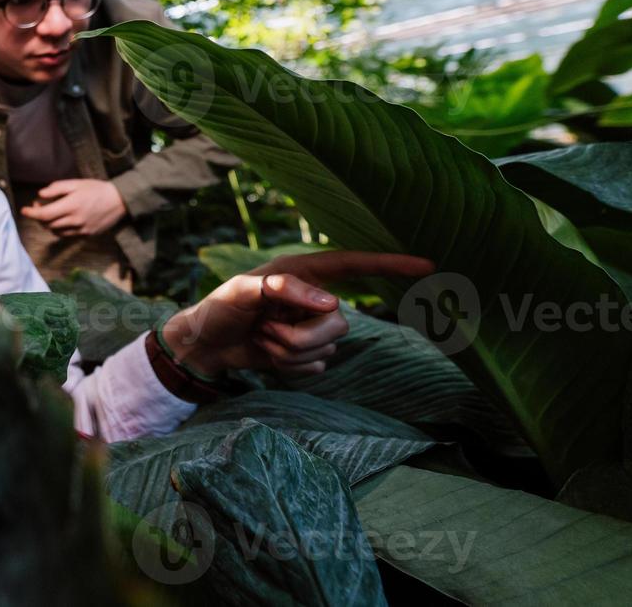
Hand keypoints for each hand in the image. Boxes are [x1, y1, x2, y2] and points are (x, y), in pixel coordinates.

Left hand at [20, 178, 126, 235]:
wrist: (119, 201)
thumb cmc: (97, 189)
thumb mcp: (76, 183)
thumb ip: (57, 188)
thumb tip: (40, 194)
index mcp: (71, 206)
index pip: (44, 215)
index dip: (31, 213)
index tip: (24, 210)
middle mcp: (75, 220)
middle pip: (47, 224)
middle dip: (38, 217)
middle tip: (38, 206)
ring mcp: (81, 229)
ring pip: (56, 232)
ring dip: (47, 224)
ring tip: (49, 213)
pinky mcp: (86, 235)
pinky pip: (66, 235)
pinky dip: (58, 229)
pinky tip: (60, 220)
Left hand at [162, 250, 434, 376]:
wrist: (206, 344)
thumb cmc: (220, 308)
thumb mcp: (243, 290)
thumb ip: (284, 288)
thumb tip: (332, 303)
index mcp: (305, 273)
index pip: (355, 265)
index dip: (390, 264)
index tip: (426, 264)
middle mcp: (315, 298)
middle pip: (339, 324)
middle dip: (299, 336)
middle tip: (265, 329)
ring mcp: (313, 327)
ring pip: (327, 349)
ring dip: (289, 352)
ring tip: (262, 338)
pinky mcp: (309, 353)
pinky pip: (317, 368)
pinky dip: (290, 368)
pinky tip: (269, 355)